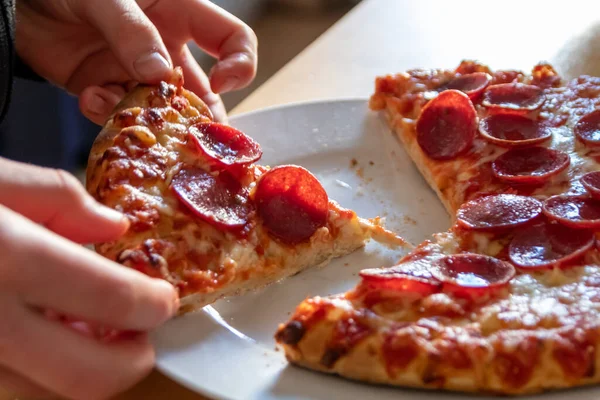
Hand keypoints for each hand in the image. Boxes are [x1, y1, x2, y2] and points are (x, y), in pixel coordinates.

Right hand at [0, 157, 177, 398]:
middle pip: (89, 377)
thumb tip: (112, 227)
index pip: (113, 300)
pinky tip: (39, 341)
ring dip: (86, 372)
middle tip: (140, 335)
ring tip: (90, 335)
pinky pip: (10, 393)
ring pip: (49, 395)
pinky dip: (39, 377)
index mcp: (4, 257)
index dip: (153, 305)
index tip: (163, 300)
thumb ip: (58, 199)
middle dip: (131, 360)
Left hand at [15, 0, 257, 123]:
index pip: (233, 40)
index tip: (222, 83)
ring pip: (163, 112)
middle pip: (205, 92)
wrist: (18, 2)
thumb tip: (159, 75)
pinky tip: (89, 97)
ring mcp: (138, 74)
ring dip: (149, 119)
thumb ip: (133, 32)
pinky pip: (121, 116)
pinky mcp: (108, 91)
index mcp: (181, 15)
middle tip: (188, 134)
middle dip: (200, 116)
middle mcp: (167, 49)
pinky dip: (107, 115)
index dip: (240, 64)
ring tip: (124, 111)